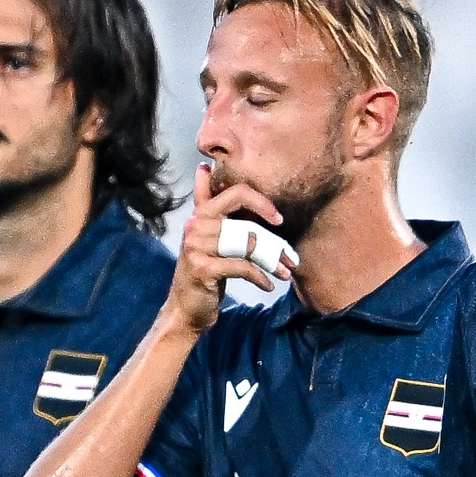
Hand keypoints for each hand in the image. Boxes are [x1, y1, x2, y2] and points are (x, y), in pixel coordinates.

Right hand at [165, 159, 292, 336]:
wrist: (185, 308)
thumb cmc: (204, 270)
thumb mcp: (206, 235)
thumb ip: (207, 203)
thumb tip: (204, 168)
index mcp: (201, 213)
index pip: (237, 193)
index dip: (262, 203)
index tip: (278, 219)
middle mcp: (195, 225)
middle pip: (247, 224)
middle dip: (273, 243)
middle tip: (290, 258)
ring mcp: (196, 246)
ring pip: (247, 245)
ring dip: (271, 261)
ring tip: (284, 272)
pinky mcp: (202, 268)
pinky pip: (242, 267)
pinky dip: (260, 277)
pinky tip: (268, 285)